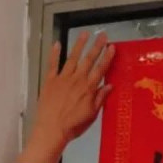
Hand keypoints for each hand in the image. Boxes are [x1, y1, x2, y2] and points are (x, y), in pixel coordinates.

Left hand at [16, 32, 115, 162]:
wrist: (51, 129)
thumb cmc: (73, 126)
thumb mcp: (91, 115)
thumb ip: (100, 99)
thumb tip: (110, 86)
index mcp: (88, 89)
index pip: (100, 69)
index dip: (107, 57)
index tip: (112, 47)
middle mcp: (77, 80)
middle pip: (88, 60)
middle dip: (96, 46)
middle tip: (102, 35)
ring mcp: (63, 78)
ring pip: (72, 58)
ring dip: (79, 45)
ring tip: (84, 33)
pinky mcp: (50, 81)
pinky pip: (53, 64)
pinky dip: (54, 53)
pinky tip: (57, 43)